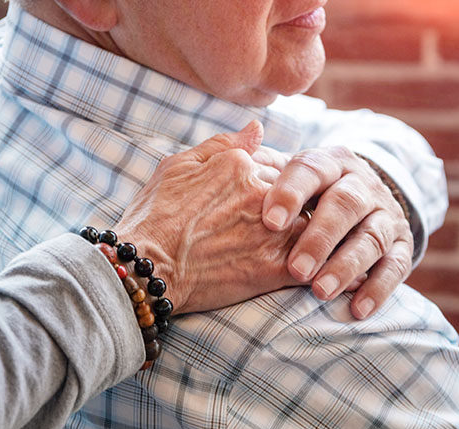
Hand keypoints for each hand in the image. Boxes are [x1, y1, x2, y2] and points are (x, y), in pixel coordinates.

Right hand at [113, 121, 303, 314]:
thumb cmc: (153, 217)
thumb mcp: (178, 166)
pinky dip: (313, 264)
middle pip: (300, 193)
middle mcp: (262, 192)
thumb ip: (222, 144)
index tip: (271, 199)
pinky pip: (311, 261)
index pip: (281, 165)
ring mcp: (272, 229)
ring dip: (304, 234)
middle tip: (283, 224)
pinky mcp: (275, 267)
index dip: (279, 183)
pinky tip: (306, 269)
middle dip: (295, 206)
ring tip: (293, 246)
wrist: (145, 267)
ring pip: (310, 224)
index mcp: (241, 164)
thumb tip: (258, 127)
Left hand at [261, 146, 412, 319]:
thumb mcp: (291, 173)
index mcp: (331, 162)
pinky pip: (396, 266)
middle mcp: (363, 185)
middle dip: (321, 238)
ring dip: (347, 266)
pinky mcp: (402, 245)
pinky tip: (357, 309)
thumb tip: (244, 142)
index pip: (312, 170)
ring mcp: (386, 215)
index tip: (270, 222)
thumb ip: (264, 164)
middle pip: (345, 204)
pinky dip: (378, 288)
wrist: (366, 199)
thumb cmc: (310, 192)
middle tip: (296, 269)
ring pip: (371, 237)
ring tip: (320, 292)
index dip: (291, 194)